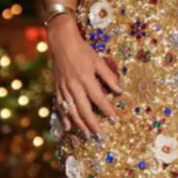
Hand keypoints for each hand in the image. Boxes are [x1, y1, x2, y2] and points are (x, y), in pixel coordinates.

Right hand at [48, 17, 122, 135]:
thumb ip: (108, 76)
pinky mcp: (57, 88)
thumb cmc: (82, 50)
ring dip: (80, 124)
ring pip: (72, 110)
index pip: (99, 99)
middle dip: (93, 124)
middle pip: (84, 109)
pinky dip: (64, 117)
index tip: (114, 119)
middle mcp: (74, 86)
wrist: (61, 42)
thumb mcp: (98, 60)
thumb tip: (119, 89)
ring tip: (87, 134)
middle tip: (100, 135)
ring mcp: (64, 88)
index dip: (107, 110)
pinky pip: (60, 106)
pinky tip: (68, 127)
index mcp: (86, 78)